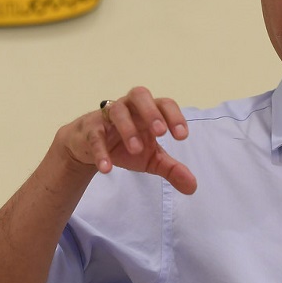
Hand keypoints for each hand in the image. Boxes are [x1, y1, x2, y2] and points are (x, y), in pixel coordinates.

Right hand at [59, 87, 196, 194]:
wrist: (88, 146)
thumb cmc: (125, 145)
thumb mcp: (151, 158)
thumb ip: (172, 169)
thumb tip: (193, 187)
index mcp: (148, 111)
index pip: (164, 104)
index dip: (174, 116)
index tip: (182, 136)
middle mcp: (129, 107)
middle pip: (140, 95)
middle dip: (151, 112)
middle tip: (160, 132)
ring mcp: (108, 116)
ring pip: (117, 110)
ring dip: (128, 128)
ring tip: (136, 149)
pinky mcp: (90, 128)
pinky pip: (95, 135)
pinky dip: (101, 150)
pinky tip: (107, 169)